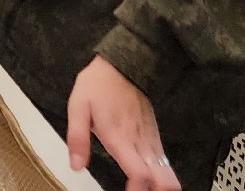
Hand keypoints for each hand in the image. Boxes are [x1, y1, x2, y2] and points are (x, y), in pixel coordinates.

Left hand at [66, 57, 179, 190]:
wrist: (124, 65)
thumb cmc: (99, 85)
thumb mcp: (78, 107)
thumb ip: (77, 138)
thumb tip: (76, 166)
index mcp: (120, 138)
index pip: (140, 173)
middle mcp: (140, 143)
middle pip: (164, 180)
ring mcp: (150, 141)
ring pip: (168, 173)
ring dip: (160, 186)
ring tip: (143, 190)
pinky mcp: (154, 137)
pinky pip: (165, 163)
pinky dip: (161, 176)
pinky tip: (148, 180)